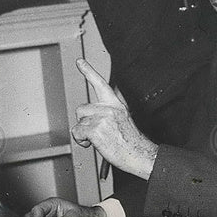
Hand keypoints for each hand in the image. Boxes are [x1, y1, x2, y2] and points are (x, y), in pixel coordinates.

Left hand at [71, 59, 157, 179]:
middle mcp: (109, 108)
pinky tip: (94, 144)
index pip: (101, 84)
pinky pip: (77, 132)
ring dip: (84, 134)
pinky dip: (81, 141)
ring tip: (99, 140)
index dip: (89, 71)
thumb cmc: (131, 142)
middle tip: (97, 132)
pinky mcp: (95, 129)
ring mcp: (102, 118)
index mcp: (116, 105)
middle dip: (84, 122)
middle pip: (82, 109)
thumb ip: (108, 113)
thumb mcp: (123, 121)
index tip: (80, 61)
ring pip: (79, 123)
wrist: (139, 154)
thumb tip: (94, 117)